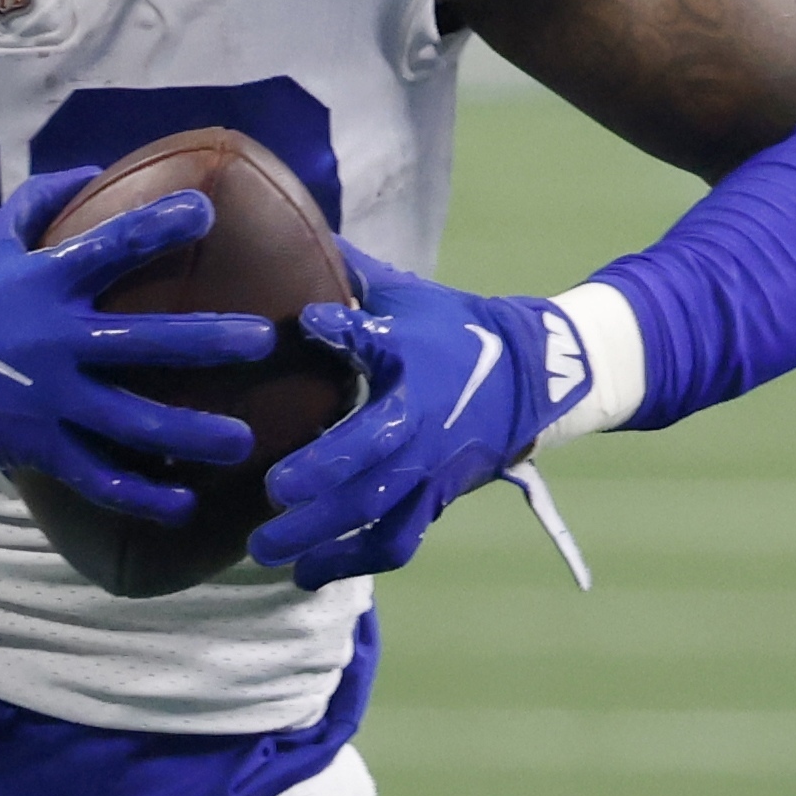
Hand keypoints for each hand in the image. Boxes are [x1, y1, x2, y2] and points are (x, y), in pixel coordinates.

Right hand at [0, 169, 274, 524]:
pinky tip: (185, 507)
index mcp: (43, 282)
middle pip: (143, 342)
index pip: (110, 245)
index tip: (207, 212)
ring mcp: (49, 399)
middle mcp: (54, 340)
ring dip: (191, 434)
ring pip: (132, 422)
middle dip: (206, 341)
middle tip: (263, 340)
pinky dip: (143, 496)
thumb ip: (37, 203)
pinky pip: (99, 477)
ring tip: (244, 442)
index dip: (159, 225)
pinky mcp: (39, 447)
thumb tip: (93, 167)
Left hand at [248, 247, 567, 585]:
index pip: (382, 339)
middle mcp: (424, 420)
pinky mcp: (433, 500)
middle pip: (375, 455)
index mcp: (414, 358)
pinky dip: (352, 562)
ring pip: (381, 514)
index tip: (310, 321)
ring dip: (324, 537)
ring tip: (266, 551)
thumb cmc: (450, 329)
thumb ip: (345, 272)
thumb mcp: (404, 294)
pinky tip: (305, 576)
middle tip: (270, 495)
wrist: (529, 378)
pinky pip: (396, 542)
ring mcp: (430, 468)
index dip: (348, 329)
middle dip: (324, 476)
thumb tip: (280, 220)